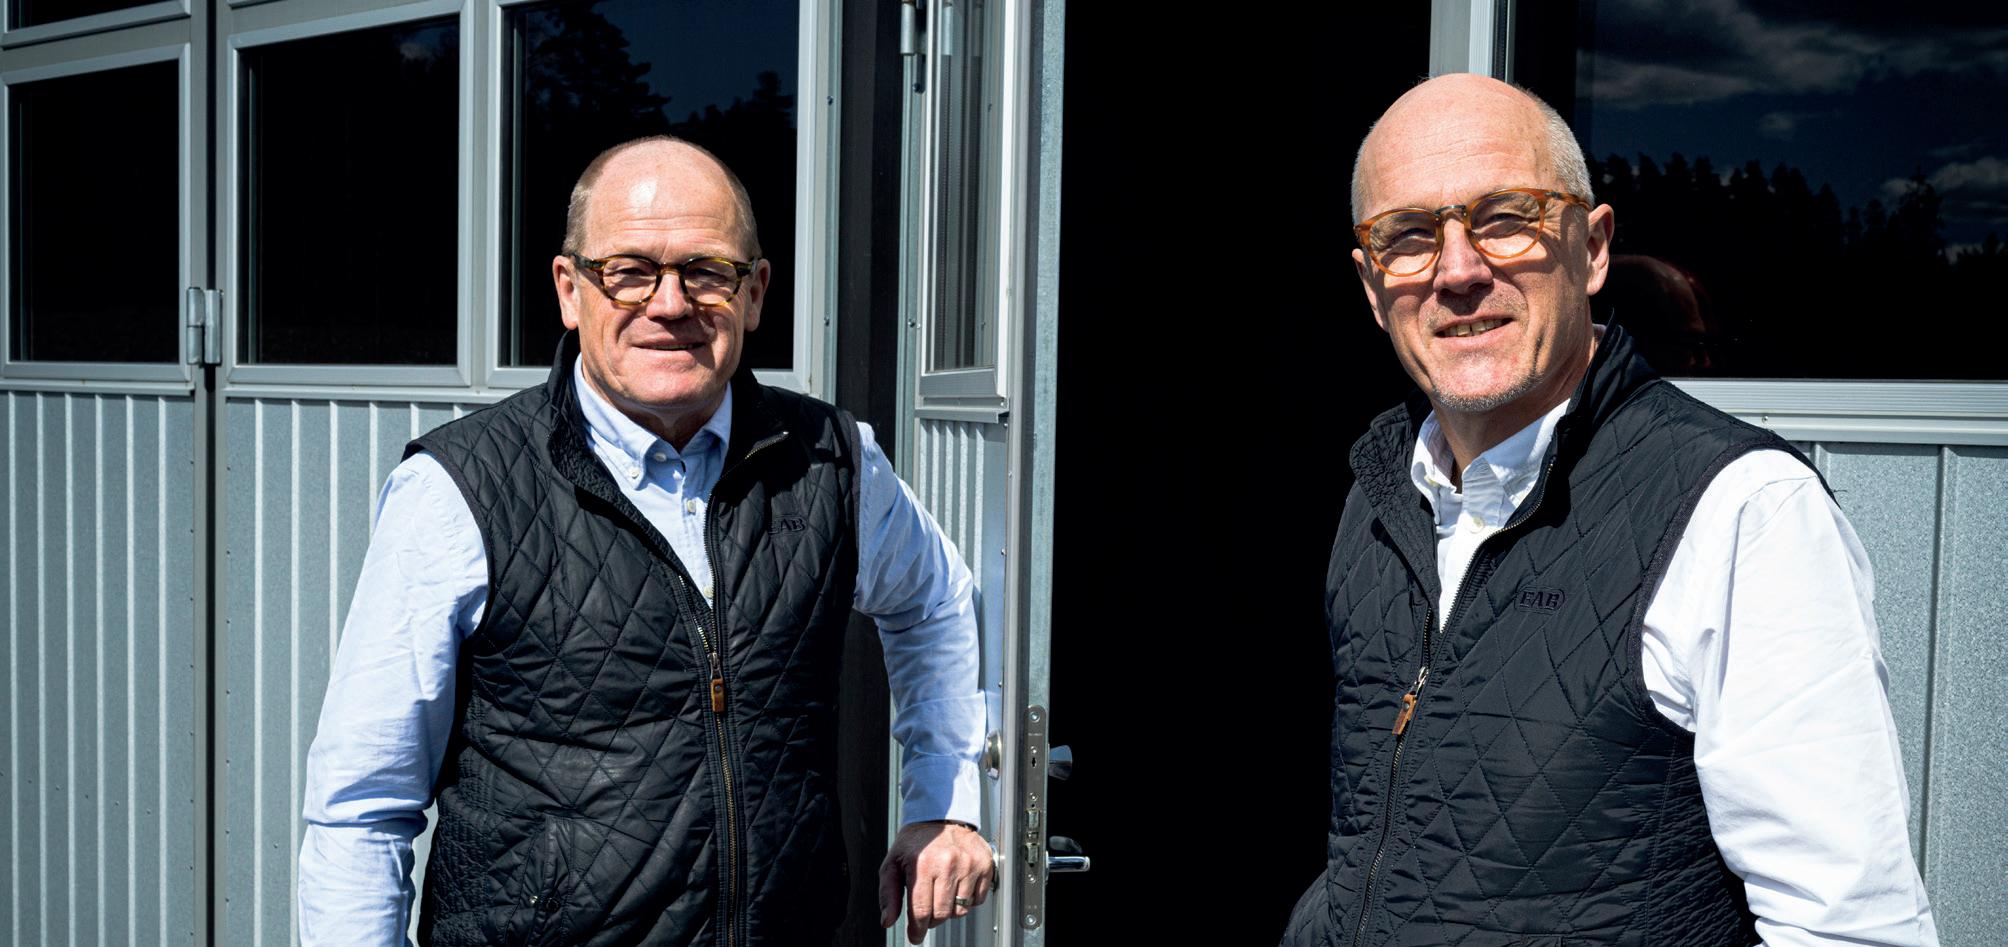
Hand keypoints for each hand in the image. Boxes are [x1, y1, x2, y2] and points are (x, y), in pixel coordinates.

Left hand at [876, 819, 993, 944]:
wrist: (941, 817)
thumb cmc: (915, 843)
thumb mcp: (893, 864)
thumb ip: (888, 894)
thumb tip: (887, 921)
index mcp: (923, 864)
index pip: (921, 911)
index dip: (916, 930)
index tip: (915, 936)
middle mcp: (948, 864)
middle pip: (942, 914)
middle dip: (932, 920)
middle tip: (927, 911)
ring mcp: (969, 864)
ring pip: (961, 910)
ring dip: (950, 910)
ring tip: (942, 893)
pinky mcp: (985, 865)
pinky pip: (978, 900)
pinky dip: (967, 900)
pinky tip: (958, 886)